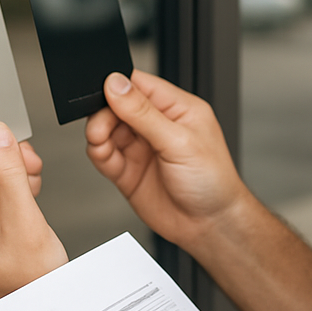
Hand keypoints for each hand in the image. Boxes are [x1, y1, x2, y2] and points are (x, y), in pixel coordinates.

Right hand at [85, 71, 251, 253]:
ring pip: (108, 129)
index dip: (118, 85)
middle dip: (104, 112)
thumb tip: (117, 84)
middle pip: (117, 106)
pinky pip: (105, 155)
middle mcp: (158, 125)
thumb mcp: (179, 141)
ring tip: (100, 141)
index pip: (140, 84)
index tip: (102, 91)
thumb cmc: (213, 182)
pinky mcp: (129, 171)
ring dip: (98, 132)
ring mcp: (142, 148)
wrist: (210, 226)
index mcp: (177, 108)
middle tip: (101, 125)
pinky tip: (101, 153)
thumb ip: (144, 113)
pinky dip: (98, 152)